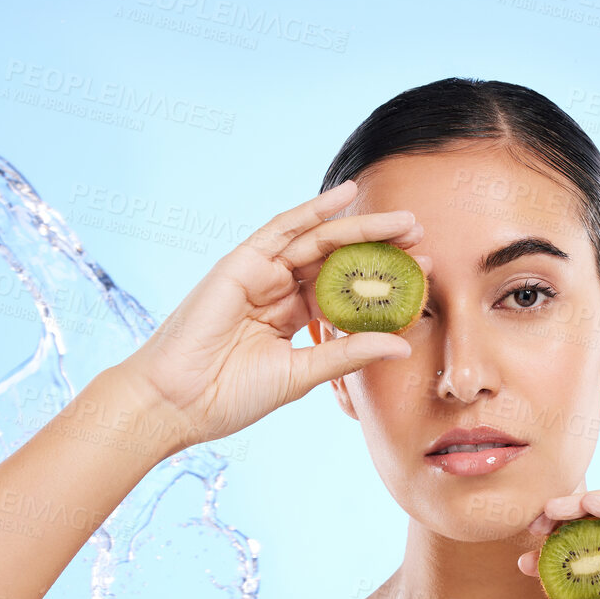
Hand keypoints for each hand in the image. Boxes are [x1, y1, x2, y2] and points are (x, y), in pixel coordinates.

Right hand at [116, 180, 433, 452]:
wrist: (175, 403)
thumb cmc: (228, 396)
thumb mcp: (300, 374)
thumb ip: (347, 354)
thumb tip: (402, 346)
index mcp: (291, 319)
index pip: (346, 293)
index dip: (384, 283)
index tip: (424, 275)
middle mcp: (278, 291)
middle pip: (338, 261)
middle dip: (381, 247)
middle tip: (422, 237)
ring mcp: (260, 274)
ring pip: (319, 242)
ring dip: (362, 228)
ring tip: (404, 221)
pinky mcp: (242, 263)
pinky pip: (283, 229)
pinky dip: (314, 209)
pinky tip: (347, 194)